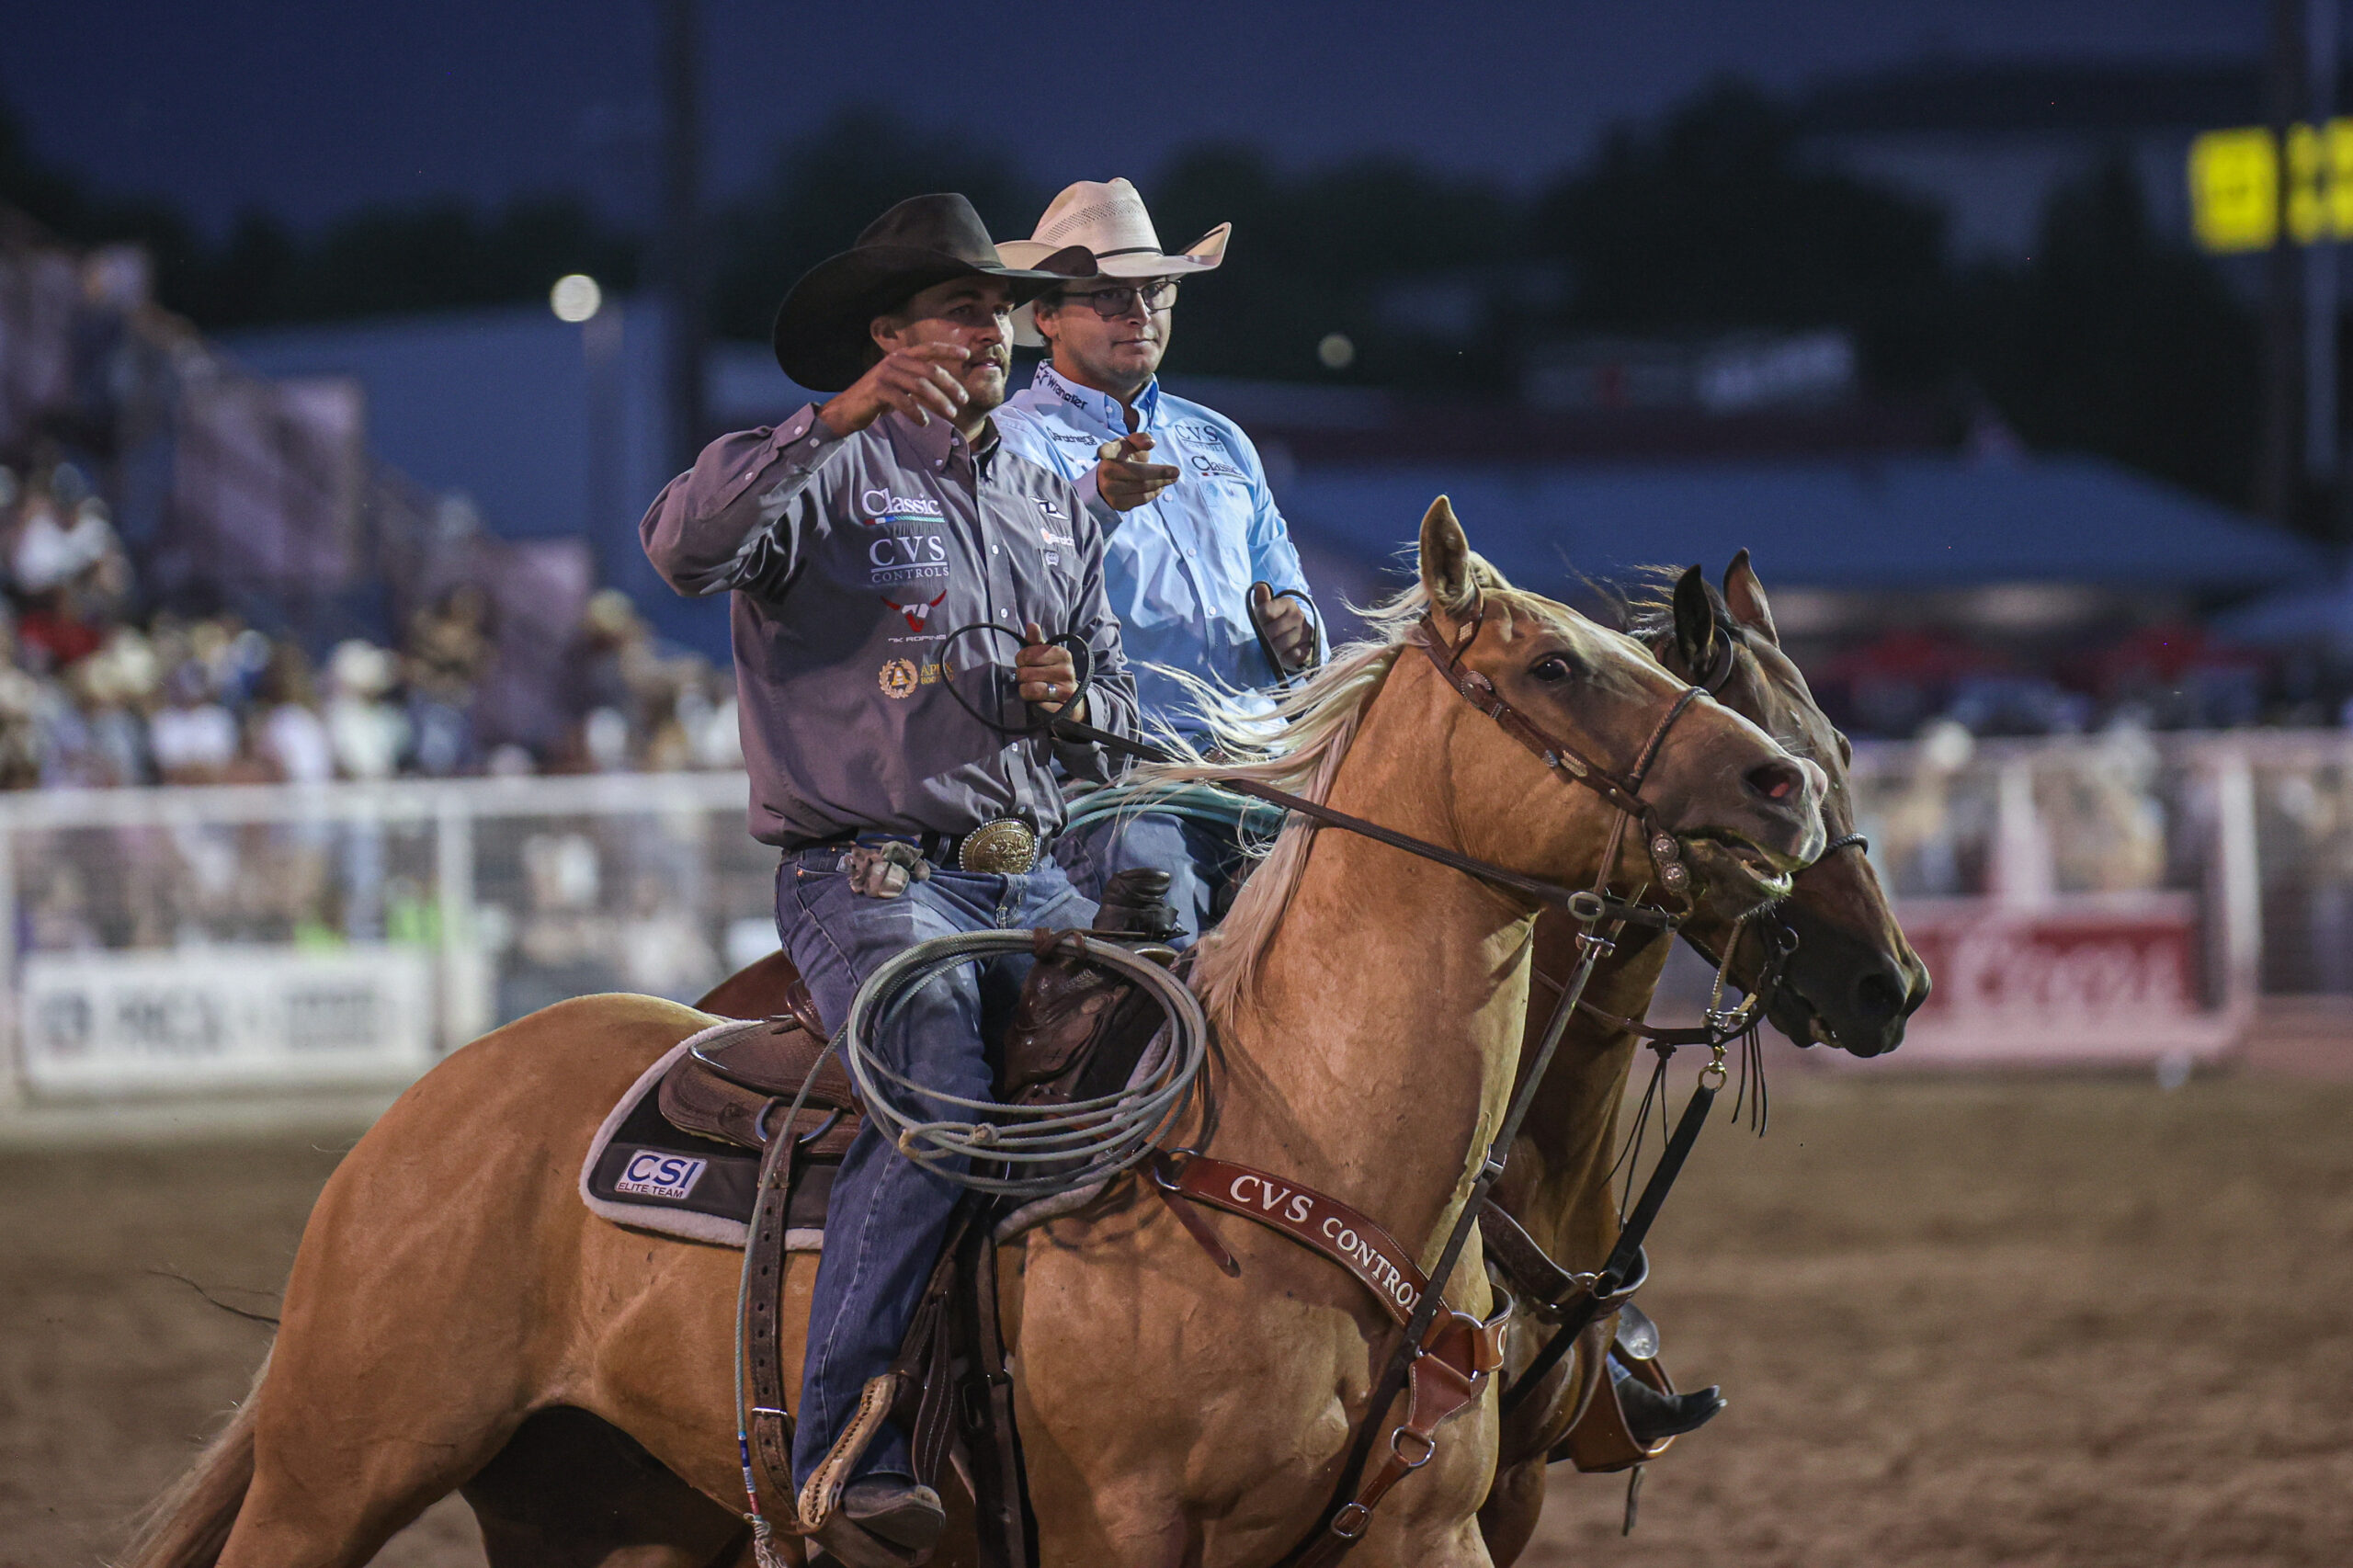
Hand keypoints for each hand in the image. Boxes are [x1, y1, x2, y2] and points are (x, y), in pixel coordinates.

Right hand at [818, 343, 970, 433]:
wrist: (848, 409)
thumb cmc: (879, 397)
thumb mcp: (900, 383)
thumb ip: (919, 379)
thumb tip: (948, 386)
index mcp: (901, 355)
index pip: (929, 348)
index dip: (948, 350)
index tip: (967, 354)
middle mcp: (894, 361)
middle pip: (930, 371)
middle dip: (950, 385)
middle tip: (964, 400)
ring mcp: (885, 374)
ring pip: (920, 386)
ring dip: (939, 401)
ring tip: (952, 414)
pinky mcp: (878, 390)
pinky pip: (903, 401)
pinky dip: (916, 413)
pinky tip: (924, 422)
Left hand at [1016, 621, 1085, 718]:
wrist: (1072, 701)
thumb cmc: (1053, 674)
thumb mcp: (1047, 656)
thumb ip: (1036, 641)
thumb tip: (1031, 625)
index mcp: (1063, 654)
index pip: (1026, 654)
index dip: (1021, 660)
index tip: (1026, 664)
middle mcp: (1067, 671)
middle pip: (1025, 673)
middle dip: (1022, 677)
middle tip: (1030, 679)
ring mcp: (1066, 691)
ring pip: (1029, 689)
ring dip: (1025, 691)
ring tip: (1032, 689)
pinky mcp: (1063, 709)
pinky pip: (1037, 706)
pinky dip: (1034, 705)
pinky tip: (1039, 701)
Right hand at [1094, 432, 1180, 510]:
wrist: (1109, 480)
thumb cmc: (1123, 457)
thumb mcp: (1130, 444)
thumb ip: (1140, 439)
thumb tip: (1151, 443)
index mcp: (1109, 452)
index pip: (1105, 450)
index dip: (1103, 451)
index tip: (1101, 453)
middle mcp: (1106, 471)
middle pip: (1139, 473)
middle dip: (1161, 473)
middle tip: (1176, 471)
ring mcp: (1110, 489)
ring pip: (1143, 487)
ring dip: (1161, 483)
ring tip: (1172, 479)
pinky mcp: (1117, 503)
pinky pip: (1142, 499)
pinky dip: (1154, 493)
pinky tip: (1160, 487)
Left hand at [1251, 583, 1316, 671]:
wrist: (1292, 644)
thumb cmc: (1275, 625)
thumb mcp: (1265, 612)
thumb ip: (1261, 600)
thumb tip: (1260, 586)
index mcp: (1288, 603)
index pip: (1265, 611)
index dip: (1259, 621)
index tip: (1261, 623)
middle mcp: (1299, 616)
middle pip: (1270, 631)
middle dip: (1266, 638)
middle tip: (1268, 638)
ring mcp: (1306, 632)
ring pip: (1280, 645)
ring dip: (1274, 650)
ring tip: (1276, 647)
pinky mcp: (1309, 648)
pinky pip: (1292, 656)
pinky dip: (1286, 658)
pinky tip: (1286, 654)